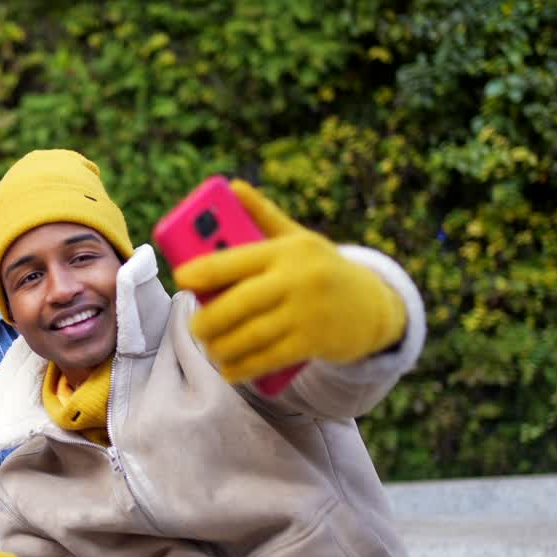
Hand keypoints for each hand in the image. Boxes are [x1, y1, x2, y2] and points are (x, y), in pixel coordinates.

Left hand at [173, 180, 406, 383]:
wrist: (374, 305)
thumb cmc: (322, 268)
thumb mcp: (298, 239)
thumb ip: (263, 216)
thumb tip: (232, 187)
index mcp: (288, 250)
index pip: (236, 258)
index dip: (204, 270)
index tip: (182, 279)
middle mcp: (298, 278)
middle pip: (239, 302)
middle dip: (209, 319)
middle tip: (194, 327)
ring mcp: (307, 312)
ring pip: (251, 335)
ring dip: (223, 347)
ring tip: (211, 348)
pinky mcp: (314, 342)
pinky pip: (268, 358)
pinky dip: (244, 367)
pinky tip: (230, 370)